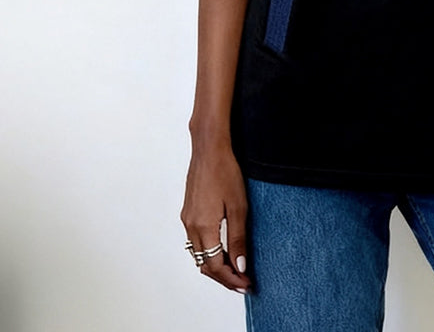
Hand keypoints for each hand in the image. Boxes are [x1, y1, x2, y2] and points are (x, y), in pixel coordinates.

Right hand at [181, 141, 250, 293]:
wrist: (209, 149)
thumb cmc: (225, 172)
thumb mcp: (238, 207)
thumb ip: (237, 238)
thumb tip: (239, 265)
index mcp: (203, 227)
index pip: (215, 266)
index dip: (231, 279)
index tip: (246, 284)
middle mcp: (191, 226)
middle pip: (204, 264)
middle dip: (223, 277)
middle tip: (242, 281)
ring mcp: (187, 219)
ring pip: (199, 254)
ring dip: (215, 265)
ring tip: (235, 268)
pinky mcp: (188, 212)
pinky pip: (196, 241)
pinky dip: (209, 251)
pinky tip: (222, 248)